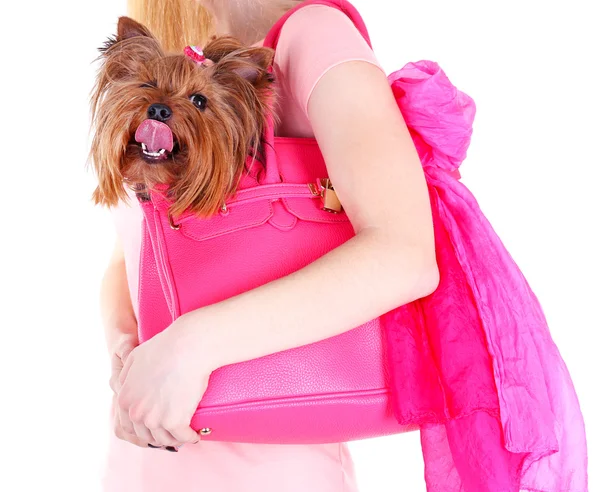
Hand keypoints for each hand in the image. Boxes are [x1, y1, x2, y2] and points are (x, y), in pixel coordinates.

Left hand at [115, 316, 212, 447]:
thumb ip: (126, 376)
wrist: (186, 348)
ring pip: (165, 439)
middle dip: (158, 435)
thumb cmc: (165, 348)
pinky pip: (183, 436)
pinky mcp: (175, 422)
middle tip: (170, 432)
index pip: (128, 426)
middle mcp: (136, 412)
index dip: (142, 429)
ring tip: (183, 435)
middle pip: (146, 435)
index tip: (154, 428)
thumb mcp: (135, 358)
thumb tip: (126, 386)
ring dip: (174, 439)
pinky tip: (194, 434)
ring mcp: (155, 419)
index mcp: (125, 399)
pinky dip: (190, 437)